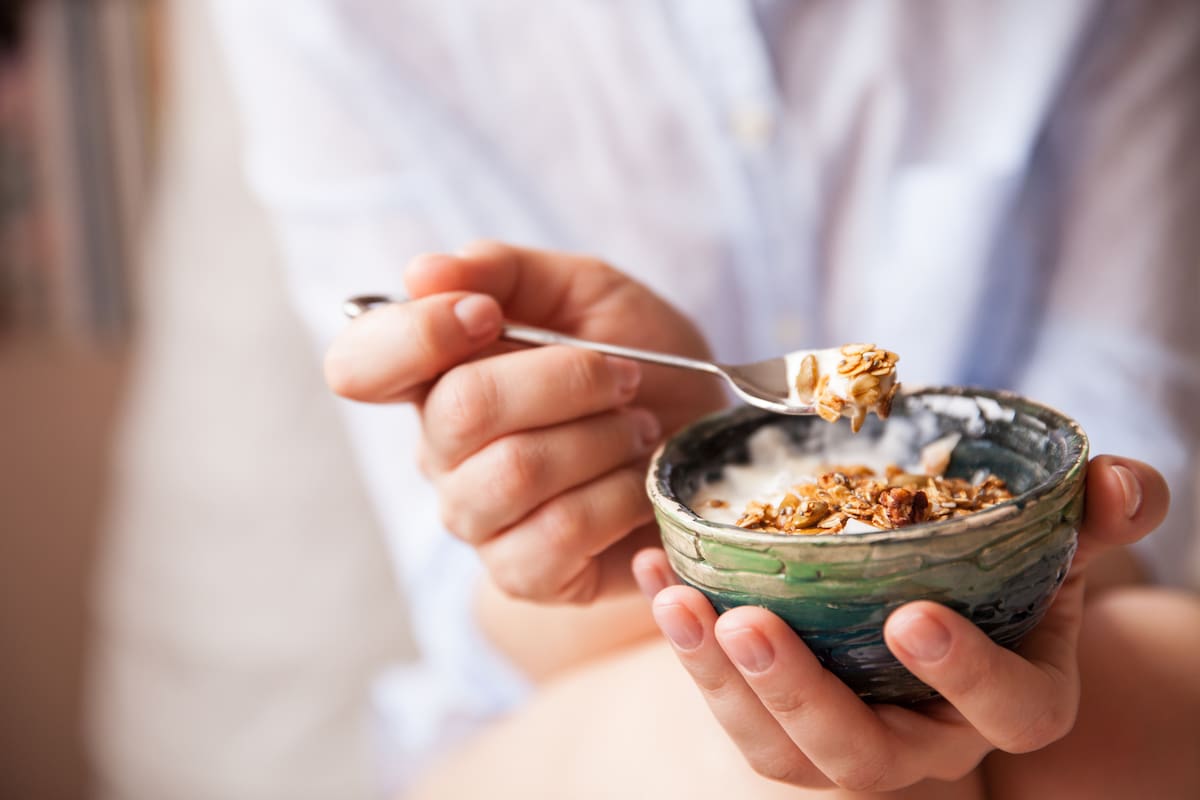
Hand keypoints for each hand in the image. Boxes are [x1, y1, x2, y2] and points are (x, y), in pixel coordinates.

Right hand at [326, 242, 726, 602]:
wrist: (711, 450)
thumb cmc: (645, 364)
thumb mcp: (587, 292)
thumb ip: (504, 272)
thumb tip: (422, 273)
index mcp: (437, 375)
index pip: (359, 364)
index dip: (415, 335)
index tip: (486, 314)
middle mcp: (441, 451)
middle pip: (461, 408)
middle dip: (564, 378)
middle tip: (625, 377)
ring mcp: (477, 519)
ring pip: (512, 471)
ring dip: (598, 437)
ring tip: (638, 428)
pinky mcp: (523, 573)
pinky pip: (557, 532)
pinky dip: (616, 497)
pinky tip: (637, 484)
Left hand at [632, 456, 1168, 790]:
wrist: (936, 615)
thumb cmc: (996, 580)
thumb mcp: (1048, 547)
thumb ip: (1090, 517)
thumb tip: (1124, 483)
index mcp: (1008, 701)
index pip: (1009, 713)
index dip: (967, 674)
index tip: (912, 615)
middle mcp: (924, 742)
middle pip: (864, 755)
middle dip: (803, 694)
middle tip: (748, 622)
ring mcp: (842, 743)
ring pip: (777, 750)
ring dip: (717, 679)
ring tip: (678, 600)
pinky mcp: (778, 727)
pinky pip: (726, 706)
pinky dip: (684, 645)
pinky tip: (657, 572)